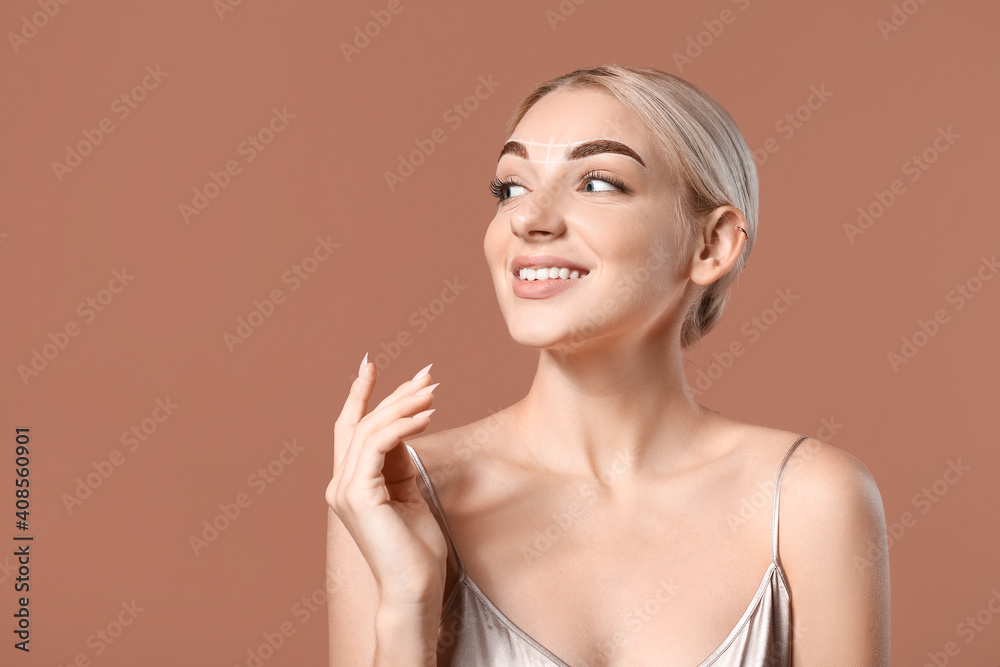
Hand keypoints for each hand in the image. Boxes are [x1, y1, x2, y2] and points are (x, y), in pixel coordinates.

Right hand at [326, 355, 447, 607]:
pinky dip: (403, 425)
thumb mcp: (408, 493)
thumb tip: (407, 423)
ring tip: (433, 392)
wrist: (414, 588)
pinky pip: (378, 445)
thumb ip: (399, 461)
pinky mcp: (358, 495)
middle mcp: (340, 484)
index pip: (349, 429)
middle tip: (427, 374)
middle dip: (394, 394)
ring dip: (405, 405)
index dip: (358, 394)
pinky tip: (427, 416)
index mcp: (349, 484)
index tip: (370, 364)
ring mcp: (345, 490)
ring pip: (370, 429)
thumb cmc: (416, 548)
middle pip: (362, 423)